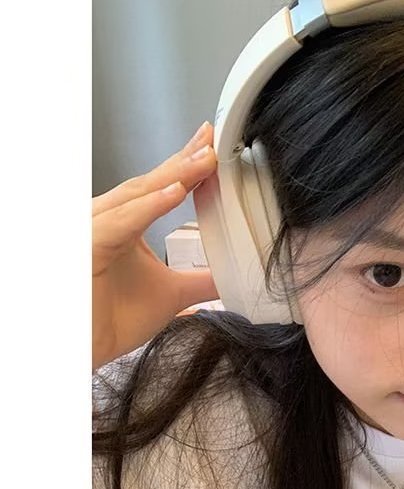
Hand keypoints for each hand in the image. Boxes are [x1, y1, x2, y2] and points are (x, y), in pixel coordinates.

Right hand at [92, 122, 218, 369]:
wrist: (84, 351)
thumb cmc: (113, 319)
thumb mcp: (173, 295)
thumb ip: (203, 282)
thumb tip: (234, 275)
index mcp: (125, 225)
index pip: (160, 188)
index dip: (187, 167)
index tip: (213, 148)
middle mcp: (107, 219)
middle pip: (150, 182)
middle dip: (183, 159)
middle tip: (213, 137)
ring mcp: (94, 228)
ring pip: (137, 195)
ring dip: (173, 176)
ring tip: (206, 159)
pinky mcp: (88, 244)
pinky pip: (121, 221)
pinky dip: (149, 206)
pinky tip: (176, 192)